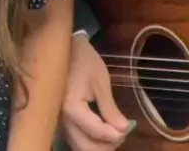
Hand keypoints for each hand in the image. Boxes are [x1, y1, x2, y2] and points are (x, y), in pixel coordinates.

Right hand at [61, 35, 134, 150]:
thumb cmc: (84, 61)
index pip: (96, 132)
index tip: (128, 128)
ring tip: (114, 132)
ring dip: (98, 146)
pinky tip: (102, 131)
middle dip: (107, 145)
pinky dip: (90, 141)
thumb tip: (123, 129)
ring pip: (79, 146)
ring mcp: (60, 121)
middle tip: (122, 133)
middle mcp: (62, 119)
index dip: (115, 135)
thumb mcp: (100, 81)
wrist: (66, 48)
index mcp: (72, 107)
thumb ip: (110, 108)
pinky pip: (75, 139)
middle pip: (85, 147)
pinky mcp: (61, 120)